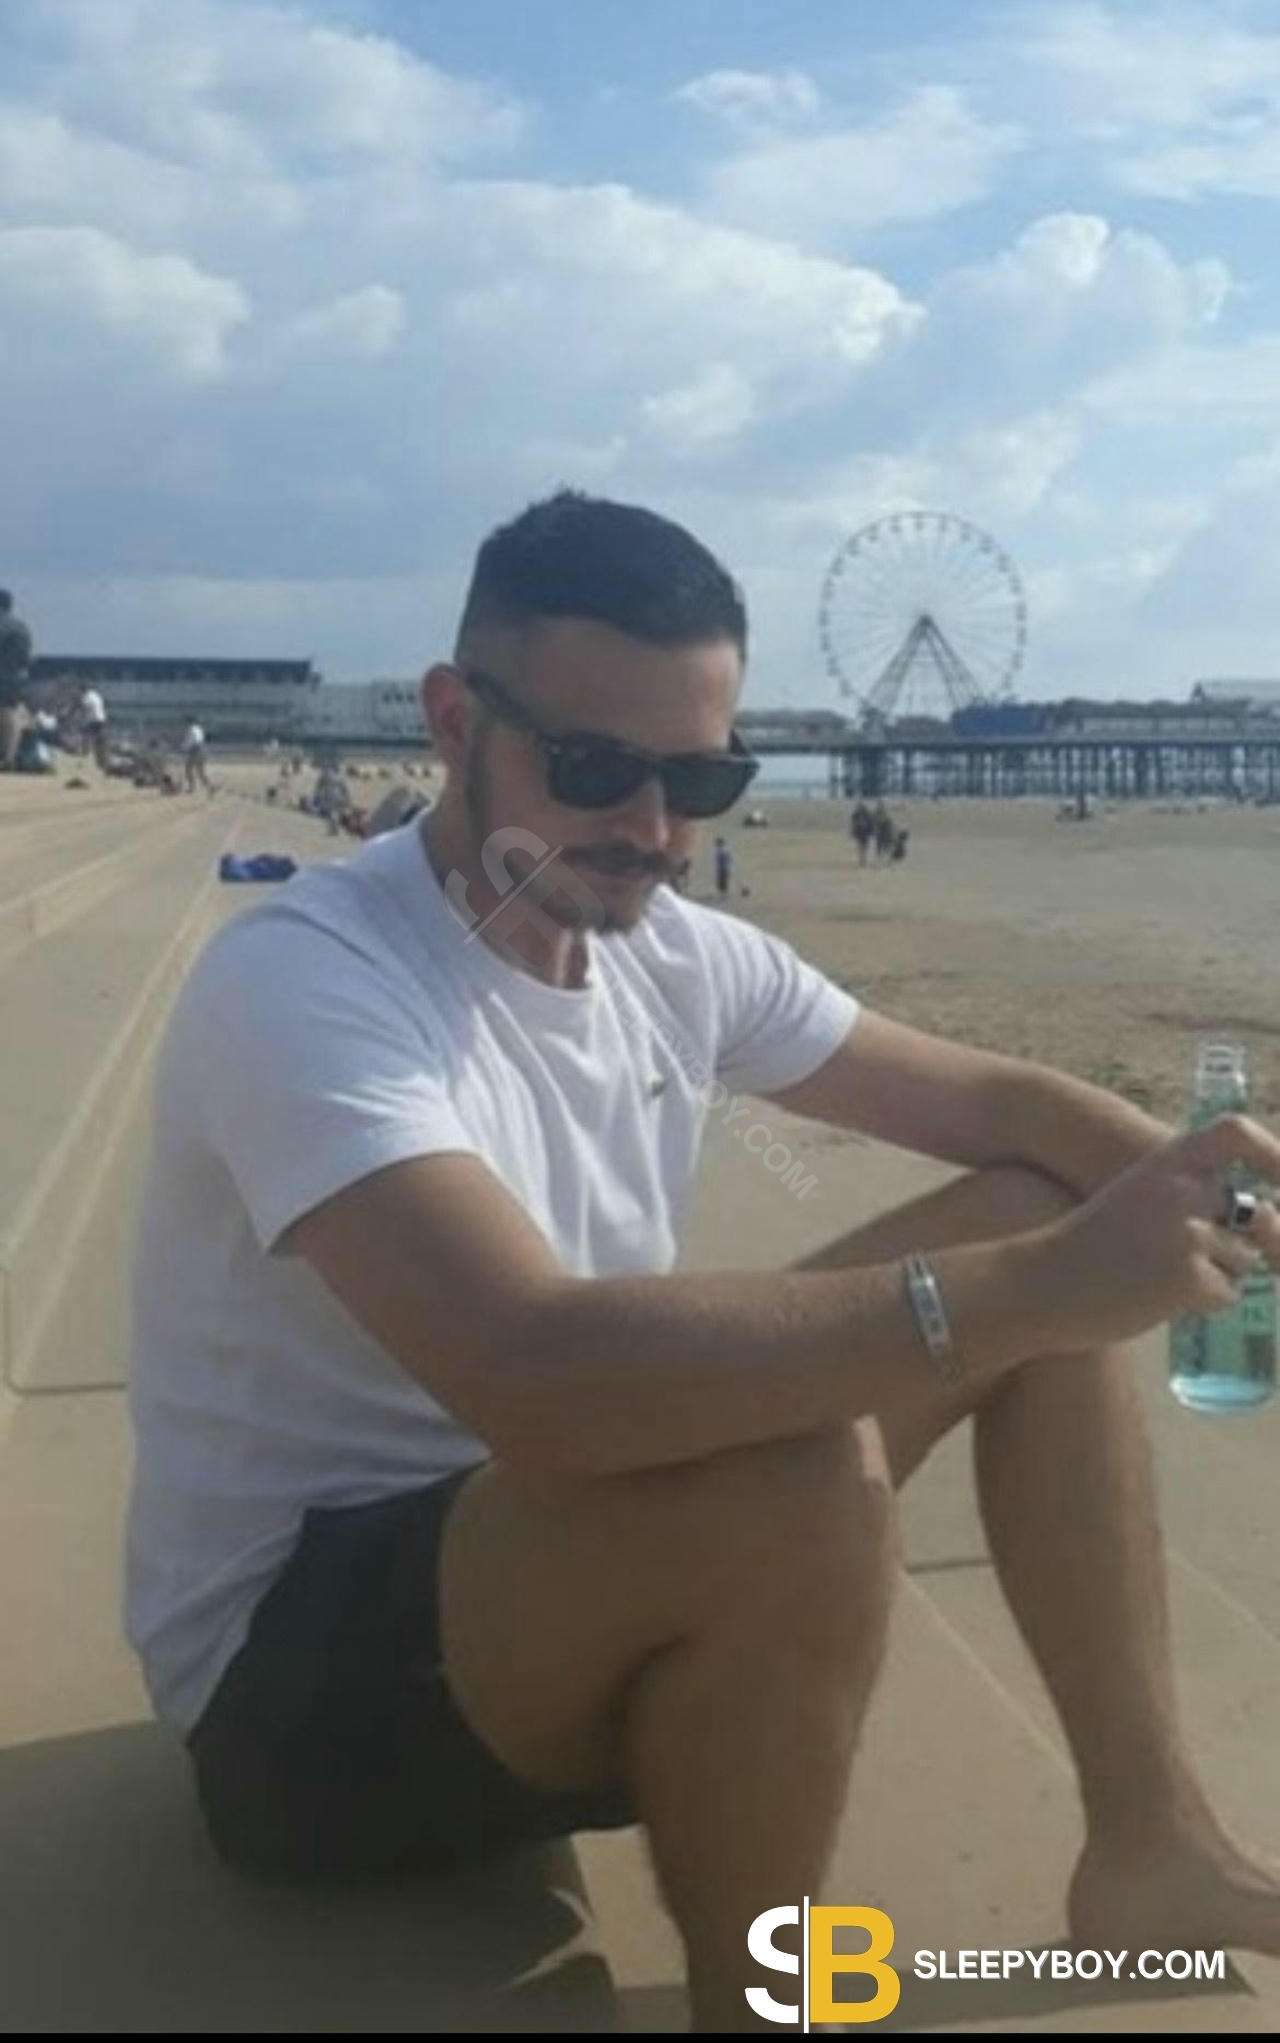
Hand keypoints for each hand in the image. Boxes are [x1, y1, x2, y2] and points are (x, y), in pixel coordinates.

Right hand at [1036, 1113, 1279, 1346]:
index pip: (1238, 1133)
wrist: (1043, 1281)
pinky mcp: (1190, 1277)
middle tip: (1199, 1260)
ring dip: (1219, 1275)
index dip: (1273, 1156)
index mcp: (1169, 1159)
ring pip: (1244, 1260)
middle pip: (1253, 1216)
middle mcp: (1184, 1188)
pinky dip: (1203, 1302)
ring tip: (1161, 1277)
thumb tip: (1268, 1218)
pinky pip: (1226, 1293)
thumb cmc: (1092, 1244)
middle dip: (1245, 1244)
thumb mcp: (1140, 1194)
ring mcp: (1189, 1232)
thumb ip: (1194, 1194)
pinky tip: (1160, 1298)